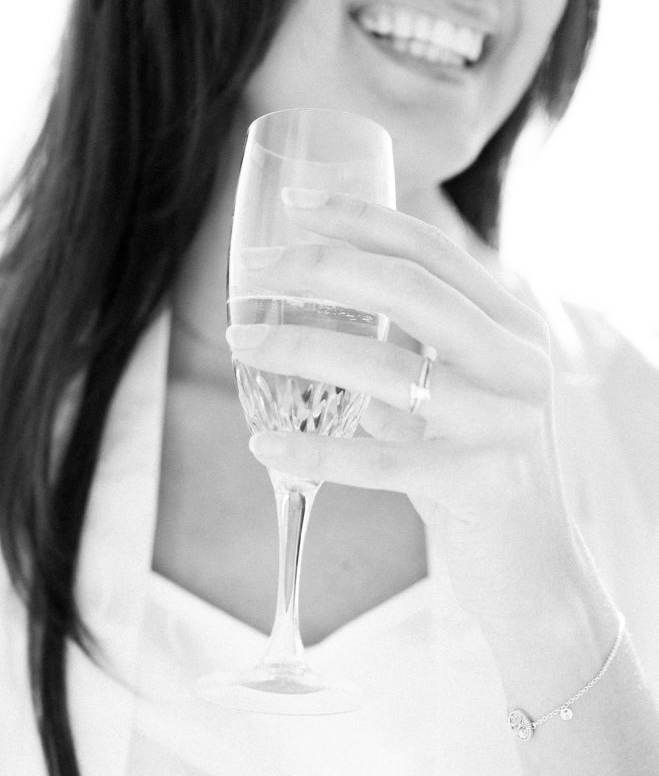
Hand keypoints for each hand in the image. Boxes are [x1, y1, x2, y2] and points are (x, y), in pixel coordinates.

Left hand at [227, 189, 596, 629]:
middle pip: (412, 289)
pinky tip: (263, 443)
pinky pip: (384, 459)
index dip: (362, 219)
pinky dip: (316, 451)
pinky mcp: (485, 485)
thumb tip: (319, 301)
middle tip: (256, 272)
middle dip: (323, 269)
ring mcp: (507, 423)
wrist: (535, 567)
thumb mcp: (457, 389)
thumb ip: (408, 345)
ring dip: (300, 350)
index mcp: (513, 324)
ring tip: (240, 342)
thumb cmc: (477, 466)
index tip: (296, 208)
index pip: (433, 251)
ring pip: (388, 369)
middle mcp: (519, 362)